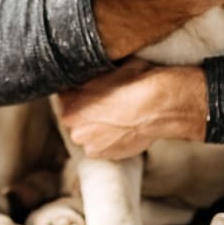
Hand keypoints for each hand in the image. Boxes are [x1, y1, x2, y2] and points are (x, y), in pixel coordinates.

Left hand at [57, 59, 207, 160]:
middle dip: (86, 111)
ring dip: (96, 127)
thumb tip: (87, 76)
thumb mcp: (110, 69)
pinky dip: (108, 140)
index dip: (78, 91)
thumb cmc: (136, 83)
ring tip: (116, 117)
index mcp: (69, 100)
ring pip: (86, 133)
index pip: (64, 94)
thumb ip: (91, 77)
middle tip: (106, 103)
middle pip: (73, 116)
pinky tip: (121, 129)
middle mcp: (72, 124)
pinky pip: (99, 146)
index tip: (90, 90)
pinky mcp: (101, 155)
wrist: (158, 107)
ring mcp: (87, 142)